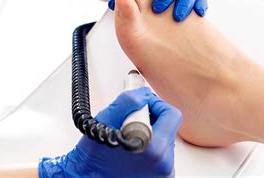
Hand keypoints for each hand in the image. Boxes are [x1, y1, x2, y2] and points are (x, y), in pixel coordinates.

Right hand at [39, 87, 181, 177]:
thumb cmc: (92, 158)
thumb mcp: (104, 121)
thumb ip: (128, 102)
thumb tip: (143, 94)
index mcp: (155, 148)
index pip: (171, 114)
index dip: (154, 104)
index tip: (140, 106)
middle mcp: (164, 164)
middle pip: (169, 127)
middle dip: (151, 119)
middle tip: (130, 123)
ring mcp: (164, 173)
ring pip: (165, 140)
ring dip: (150, 133)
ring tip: (128, 139)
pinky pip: (162, 155)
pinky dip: (150, 148)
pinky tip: (133, 150)